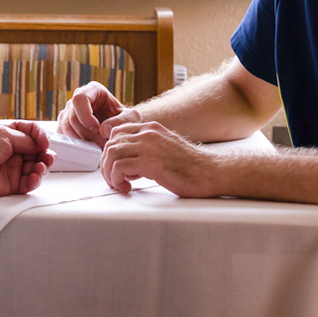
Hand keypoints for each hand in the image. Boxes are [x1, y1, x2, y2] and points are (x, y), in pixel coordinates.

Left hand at [0, 121, 55, 200]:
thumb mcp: (5, 134)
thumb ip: (26, 139)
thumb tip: (39, 144)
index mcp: (8, 134)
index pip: (31, 133)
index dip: (40, 137)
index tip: (44, 142)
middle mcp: (11, 150)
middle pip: (37, 152)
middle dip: (45, 154)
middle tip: (47, 157)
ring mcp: (12, 167)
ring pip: (36, 167)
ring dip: (42, 167)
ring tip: (40, 168)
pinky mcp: (11, 184)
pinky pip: (29, 183)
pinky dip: (34, 180)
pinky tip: (34, 177)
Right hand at [57, 82, 140, 147]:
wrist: (119, 126)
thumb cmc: (124, 119)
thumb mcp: (130, 118)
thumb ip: (121, 121)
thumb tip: (103, 129)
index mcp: (93, 90)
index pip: (80, 99)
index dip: (86, 116)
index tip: (97, 129)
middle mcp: (78, 98)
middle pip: (72, 116)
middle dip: (86, 133)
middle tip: (100, 143)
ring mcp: (69, 110)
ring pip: (67, 127)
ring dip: (82, 140)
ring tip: (97, 146)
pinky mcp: (65, 124)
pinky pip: (64, 135)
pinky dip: (75, 143)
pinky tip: (89, 146)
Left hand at [100, 121, 218, 196]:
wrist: (210, 172)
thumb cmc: (190, 166)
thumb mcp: (165, 148)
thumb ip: (147, 149)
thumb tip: (129, 163)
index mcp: (151, 128)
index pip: (117, 132)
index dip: (111, 150)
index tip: (115, 165)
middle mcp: (148, 133)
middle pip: (111, 143)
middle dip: (107, 163)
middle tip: (114, 178)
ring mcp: (149, 146)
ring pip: (111, 153)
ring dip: (109, 172)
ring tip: (118, 184)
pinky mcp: (151, 163)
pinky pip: (119, 167)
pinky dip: (117, 180)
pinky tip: (127, 187)